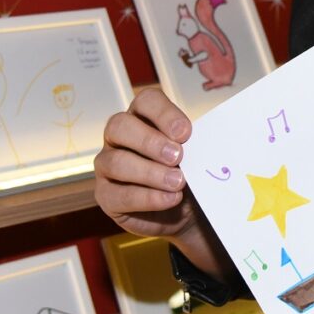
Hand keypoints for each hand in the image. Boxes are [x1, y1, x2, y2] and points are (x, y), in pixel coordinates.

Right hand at [94, 88, 225, 275]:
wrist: (187, 212)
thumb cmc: (190, 173)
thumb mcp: (197, 156)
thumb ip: (196, 145)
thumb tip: (207, 141)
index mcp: (142, 117)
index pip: (146, 101)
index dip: (164, 113)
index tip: (186, 133)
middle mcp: (118, 137)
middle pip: (120, 126)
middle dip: (150, 141)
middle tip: (178, 157)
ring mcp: (107, 165)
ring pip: (116, 162)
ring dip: (150, 173)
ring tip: (178, 183)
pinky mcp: (105, 195)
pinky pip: (118, 195)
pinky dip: (148, 198)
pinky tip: (171, 199)